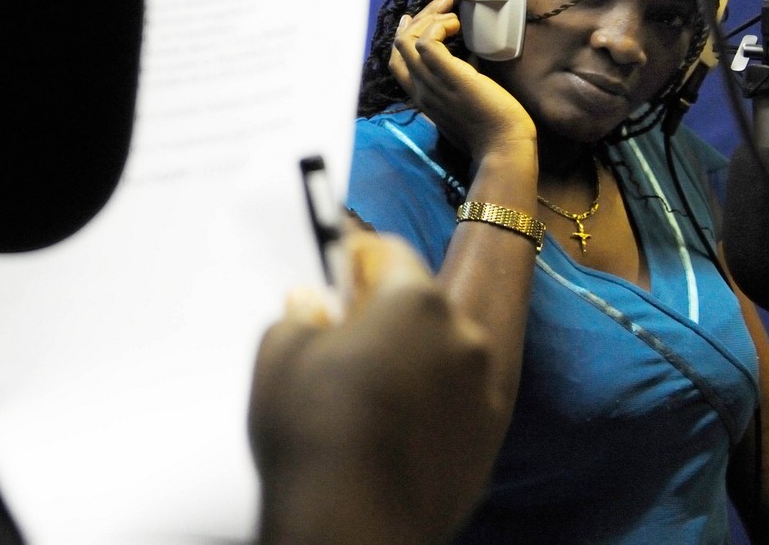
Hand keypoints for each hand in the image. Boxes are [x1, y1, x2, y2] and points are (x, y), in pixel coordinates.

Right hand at [249, 232, 496, 544]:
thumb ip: (300, 313)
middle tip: (344, 335)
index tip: (339, 272)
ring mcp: (482, 393)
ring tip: (366, 390)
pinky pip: (456, 403)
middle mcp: (463, 338)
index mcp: (416, 302)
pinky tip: (391, 427)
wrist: (351, 526)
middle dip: (386, 312)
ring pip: (442, 355)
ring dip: (412, 358)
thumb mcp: (280, 353)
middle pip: (423, 304)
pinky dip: (430, 404)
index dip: (358, 258)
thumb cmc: (313, 433)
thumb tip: (312, 305)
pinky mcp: (488, 442)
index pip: (392, 252)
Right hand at [389, 0, 536, 160]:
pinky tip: (458, 25)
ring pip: (408, 39)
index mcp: (423, 99)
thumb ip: (459, 82)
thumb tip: (470, 57)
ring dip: (429, 17)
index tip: (414, 19)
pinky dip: (440, 25)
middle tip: (441, 2)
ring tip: (451, 10)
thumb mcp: (466, 103)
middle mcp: (419, 90)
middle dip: (417, 18)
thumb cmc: (493, 130)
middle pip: (399, 46)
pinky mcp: (446, 75)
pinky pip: (427, 40)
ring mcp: (430, 83)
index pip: (397, 63)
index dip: (403, 37)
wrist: (503, 148)